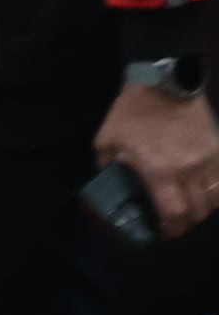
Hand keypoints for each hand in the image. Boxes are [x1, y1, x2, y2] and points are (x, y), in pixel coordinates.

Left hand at [95, 84, 218, 238]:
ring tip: (191, 209)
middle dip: (187, 223)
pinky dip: (216, 190)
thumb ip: (108, 165)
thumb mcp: (106, 141)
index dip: (172, 229)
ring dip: (204, 208)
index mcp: (160, 171)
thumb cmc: (132, 112)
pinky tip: (205, 191)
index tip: (164, 233)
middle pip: (198, 210)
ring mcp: (208, 158)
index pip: (174, 213)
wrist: (164, 81)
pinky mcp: (218, 147)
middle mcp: (189, 169)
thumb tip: (110, 181)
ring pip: (215, 197)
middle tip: (176, 224)